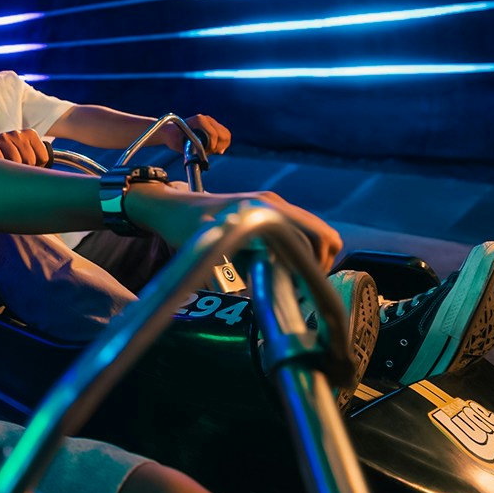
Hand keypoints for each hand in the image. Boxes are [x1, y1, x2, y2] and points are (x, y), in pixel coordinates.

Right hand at [0, 127, 48, 165]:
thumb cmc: (10, 153)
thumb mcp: (26, 152)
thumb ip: (39, 160)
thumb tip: (47, 177)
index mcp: (31, 134)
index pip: (43, 158)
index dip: (37, 166)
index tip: (28, 165)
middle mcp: (18, 133)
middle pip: (30, 161)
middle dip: (24, 169)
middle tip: (15, 166)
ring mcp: (4, 137)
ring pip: (16, 162)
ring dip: (11, 169)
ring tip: (7, 165)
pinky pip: (1, 161)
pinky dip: (0, 167)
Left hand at [124, 184, 341, 272]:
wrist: (170, 208)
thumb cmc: (187, 229)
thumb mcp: (217, 249)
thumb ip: (248, 264)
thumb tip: (275, 286)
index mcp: (266, 211)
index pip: (315, 238)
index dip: (315, 267)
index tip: (298, 288)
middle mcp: (274, 204)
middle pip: (323, 235)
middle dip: (318, 264)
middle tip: (298, 286)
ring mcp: (272, 205)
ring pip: (312, 234)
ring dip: (309, 258)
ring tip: (289, 279)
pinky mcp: (266, 210)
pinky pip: (297, 231)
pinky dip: (297, 251)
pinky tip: (278, 267)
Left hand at [174, 114, 230, 154]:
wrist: (170, 130)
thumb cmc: (172, 137)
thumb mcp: (178, 145)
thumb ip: (189, 152)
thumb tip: (200, 160)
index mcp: (199, 121)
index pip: (214, 134)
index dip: (212, 146)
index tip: (206, 153)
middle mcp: (207, 119)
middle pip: (224, 134)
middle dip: (219, 146)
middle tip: (211, 153)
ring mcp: (211, 121)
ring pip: (226, 134)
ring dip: (222, 145)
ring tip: (213, 152)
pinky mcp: (213, 126)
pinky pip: (224, 134)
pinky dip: (222, 143)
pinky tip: (214, 149)